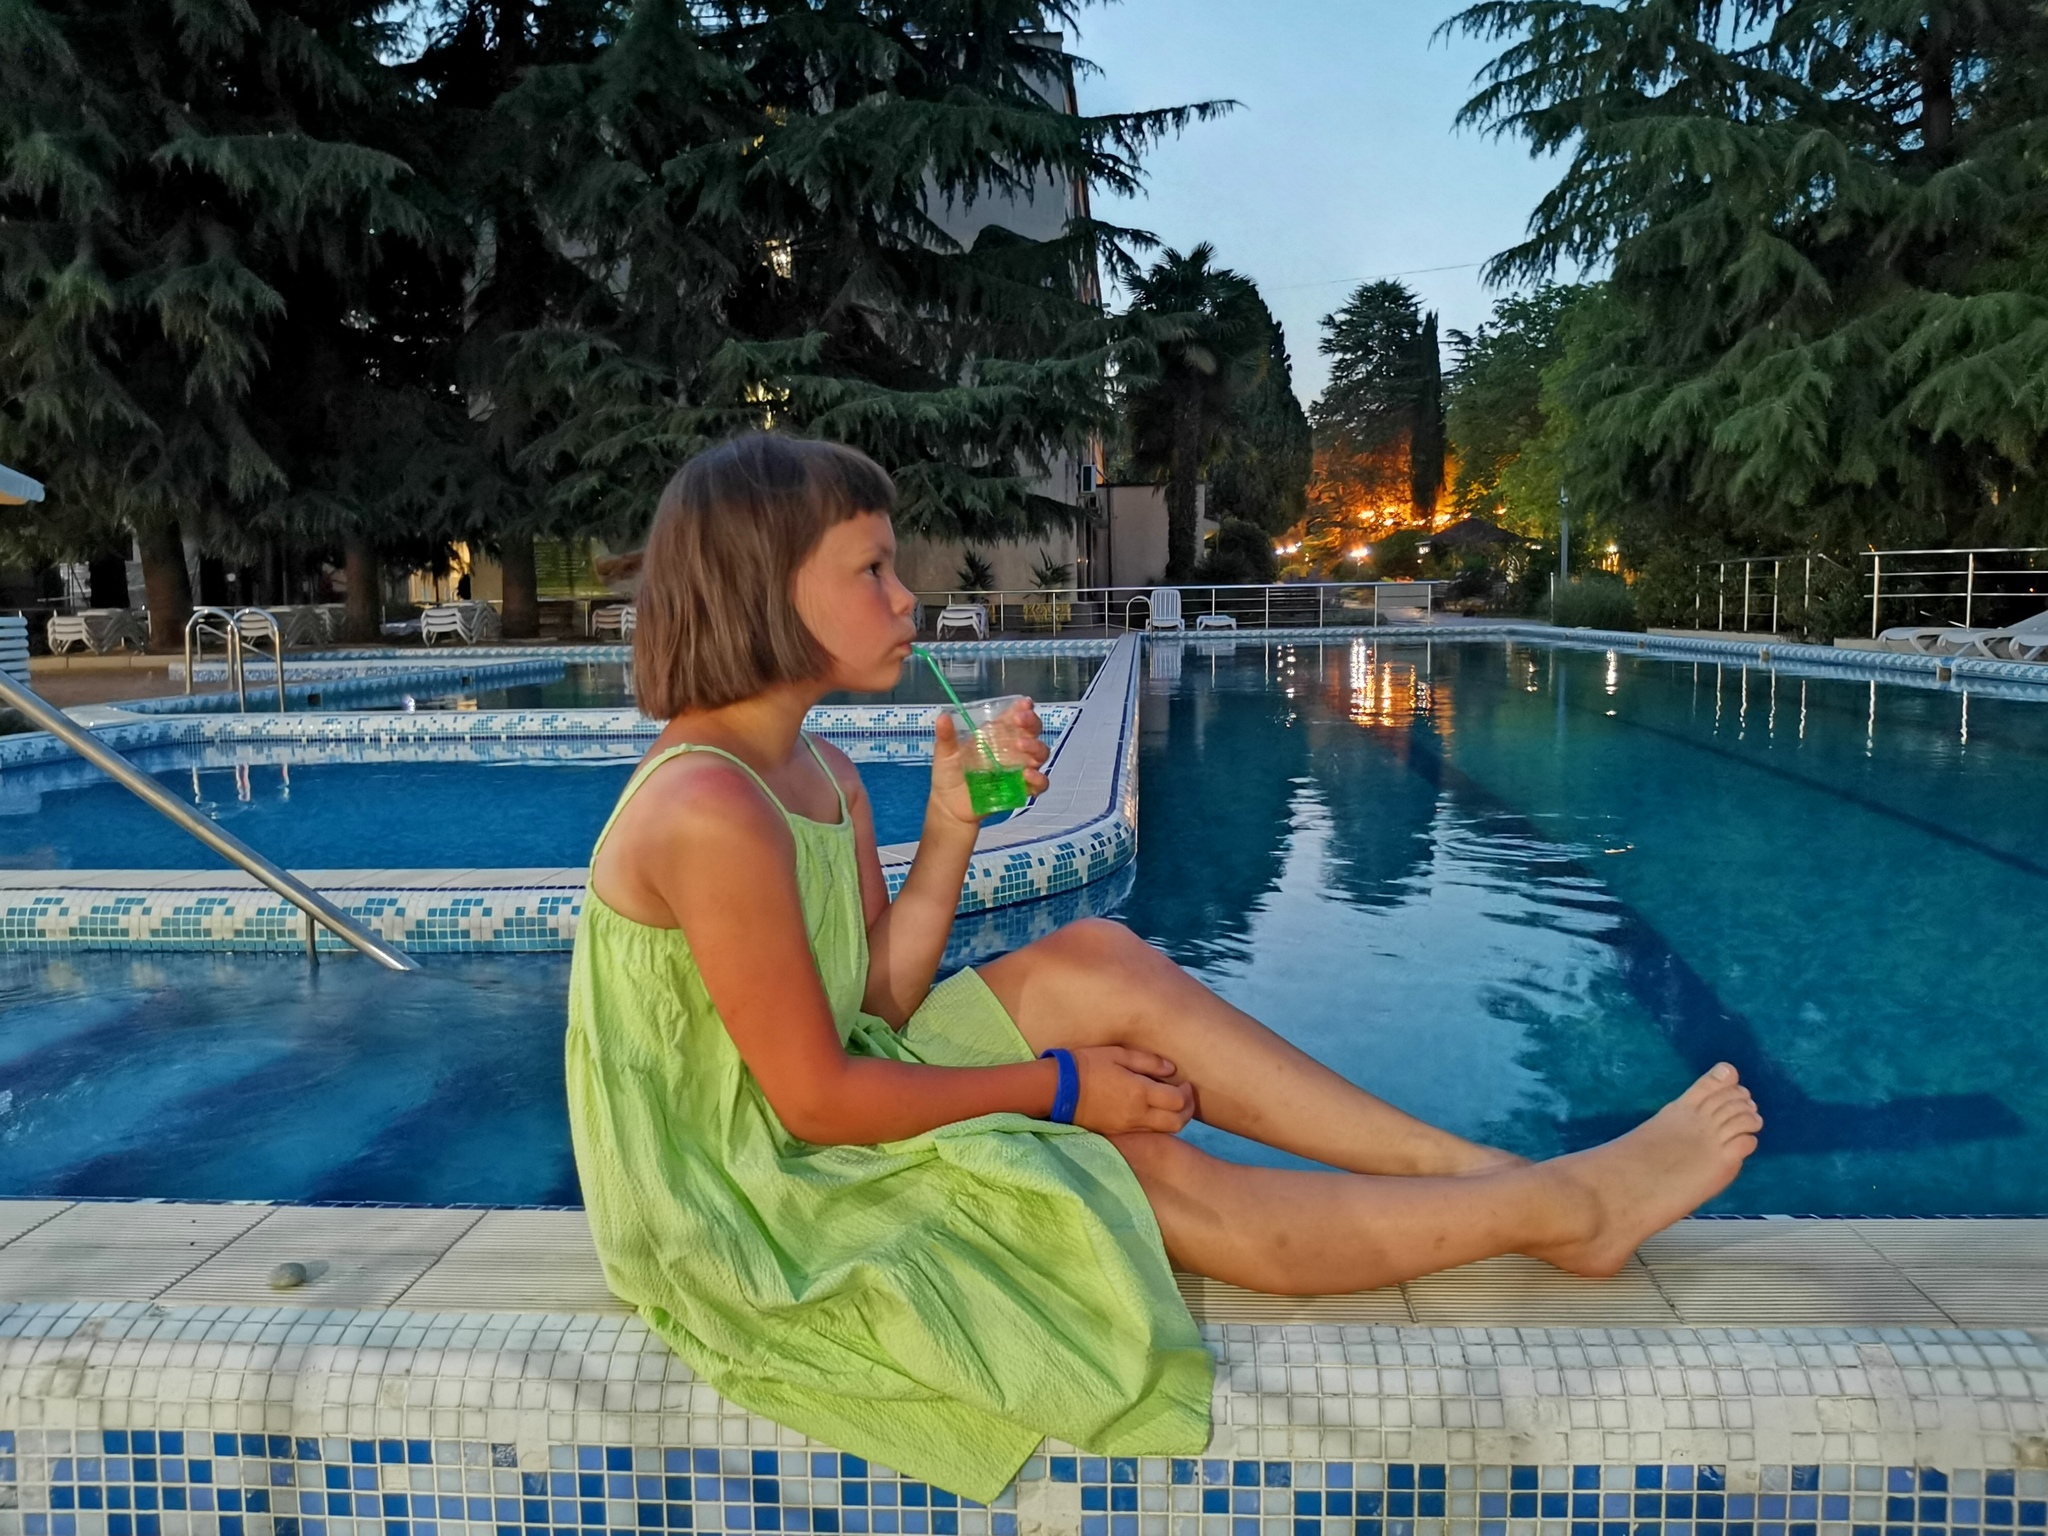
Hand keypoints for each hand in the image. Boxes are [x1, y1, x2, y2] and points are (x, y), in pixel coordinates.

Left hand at [929, 699, 1050, 826]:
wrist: (949, 806)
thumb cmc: (950, 775)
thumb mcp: (945, 754)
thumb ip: (946, 736)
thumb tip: (943, 716)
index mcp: (997, 735)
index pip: (1015, 718)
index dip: (1023, 709)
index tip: (1024, 703)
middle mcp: (1013, 749)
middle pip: (1033, 731)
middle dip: (1031, 722)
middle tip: (1020, 721)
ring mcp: (1019, 769)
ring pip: (1040, 754)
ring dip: (1035, 747)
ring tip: (1021, 745)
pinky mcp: (1022, 790)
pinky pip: (1040, 784)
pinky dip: (1038, 779)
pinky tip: (1027, 774)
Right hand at [1069, 1046, 1194, 1135]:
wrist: (1058, 1089)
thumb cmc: (1087, 1065)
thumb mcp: (1117, 1054)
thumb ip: (1147, 1061)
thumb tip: (1171, 1069)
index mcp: (1139, 1092)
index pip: (1178, 1102)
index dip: (1187, 1093)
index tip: (1184, 1082)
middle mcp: (1137, 1115)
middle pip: (1177, 1123)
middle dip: (1187, 1111)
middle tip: (1185, 1097)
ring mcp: (1127, 1126)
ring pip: (1164, 1132)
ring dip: (1174, 1119)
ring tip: (1171, 1103)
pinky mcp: (1118, 1132)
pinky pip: (1147, 1132)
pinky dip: (1157, 1124)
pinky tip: (1152, 1110)